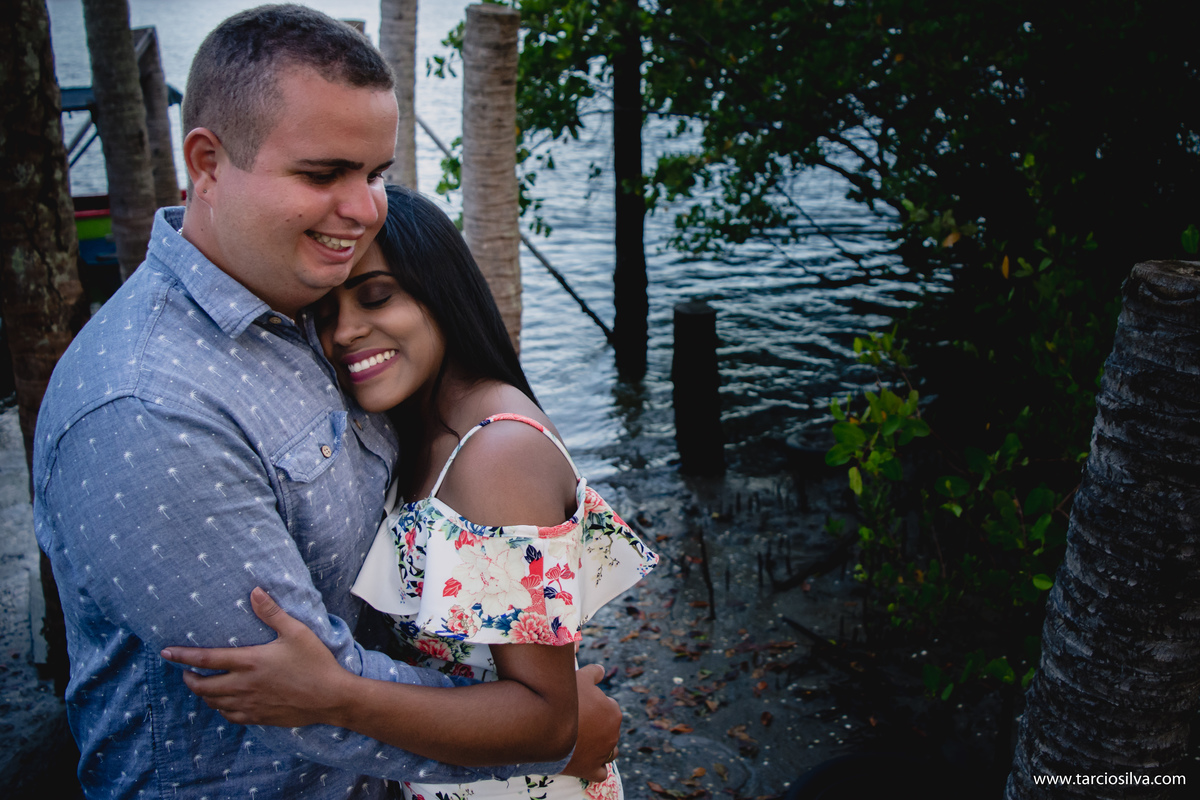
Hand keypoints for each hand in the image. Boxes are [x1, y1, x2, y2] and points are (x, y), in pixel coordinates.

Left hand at [160, 587, 349, 726]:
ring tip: (203, 685)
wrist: (331, 697)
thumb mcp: (296, 632)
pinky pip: (229, 716)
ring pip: (213, 703)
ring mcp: (250, 704)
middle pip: (203, 686)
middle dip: (189, 678)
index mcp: (250, 661)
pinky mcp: (258, 717)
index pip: (206, 658)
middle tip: (186, 672)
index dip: (183, 656)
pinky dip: (220, 709)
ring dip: (203, 694)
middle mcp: (244, 685)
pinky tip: (224, 703)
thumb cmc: (315, 662)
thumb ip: (271, 612)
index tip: (166, 652)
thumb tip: (254, 591)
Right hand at [560, 664, 619, 781]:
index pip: (608, 708)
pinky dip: (596, 768)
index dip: (594, 706)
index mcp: (613, 712)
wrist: (546, 725)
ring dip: (600, 747)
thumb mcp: (579, 677)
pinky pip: (601, 773)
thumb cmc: (564, 699)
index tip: (580, 706)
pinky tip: (586, 762)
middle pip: (608, 730)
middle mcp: (613, 734)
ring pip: (610, 751)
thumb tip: (602, 670)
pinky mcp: (591, 770)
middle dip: (597, 726)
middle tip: (577, 722)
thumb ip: (594, 672)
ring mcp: (603, 754)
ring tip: (582, 742)